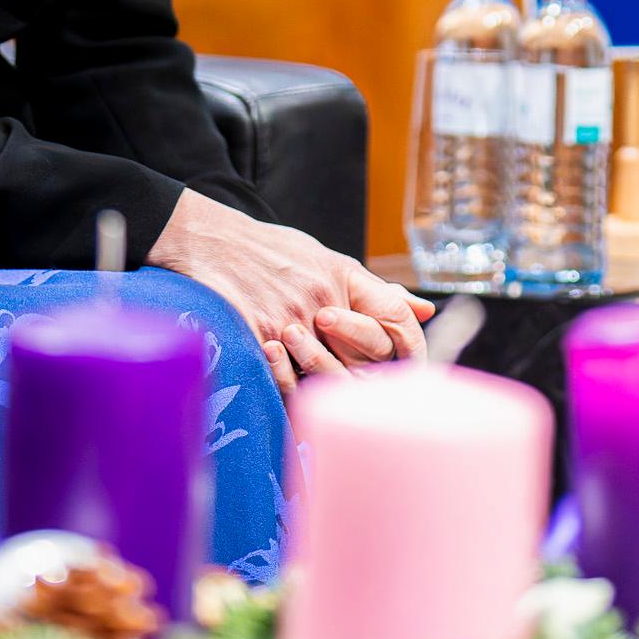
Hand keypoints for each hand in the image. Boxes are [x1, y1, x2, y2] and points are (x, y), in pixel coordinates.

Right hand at [146, 191, 433, 394]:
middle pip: (366, 358)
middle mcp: (324, 299)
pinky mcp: (259, 334)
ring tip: (324, 398)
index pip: (395, 320)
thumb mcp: (328, 260)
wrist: (213, 240)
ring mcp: (291, 319)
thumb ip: (375, 292)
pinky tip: (293, 396)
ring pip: (326, 375)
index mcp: (346, 278)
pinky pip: (286, 380)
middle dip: (367, 381)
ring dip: (327, 390)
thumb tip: (426, 312)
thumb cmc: (272, 252)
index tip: (400, 369)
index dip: (407, 350)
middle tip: (361, 394)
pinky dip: (292, 393)